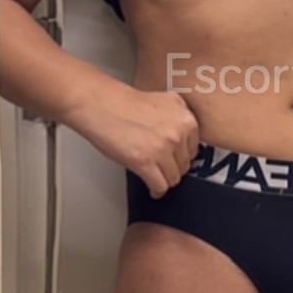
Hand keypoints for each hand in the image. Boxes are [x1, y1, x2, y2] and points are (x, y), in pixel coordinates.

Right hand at [68, 82, 199, 198]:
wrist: (99, 104)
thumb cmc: (124, 102)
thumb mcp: (164, 102)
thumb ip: (179, 118)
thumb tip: (186, 139)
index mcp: (186, 118)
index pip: (193, 150)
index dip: (180, 156)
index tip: (173, 158)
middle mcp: (178, 132)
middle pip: (184, 166)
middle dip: (172, 168)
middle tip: (159, 165)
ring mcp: (162, 148)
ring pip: (173, 178)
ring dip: (163, 179)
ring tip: (153, 175)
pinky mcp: (145, 162)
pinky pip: (159, 186)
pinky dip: (155, 190)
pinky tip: (152, 188)